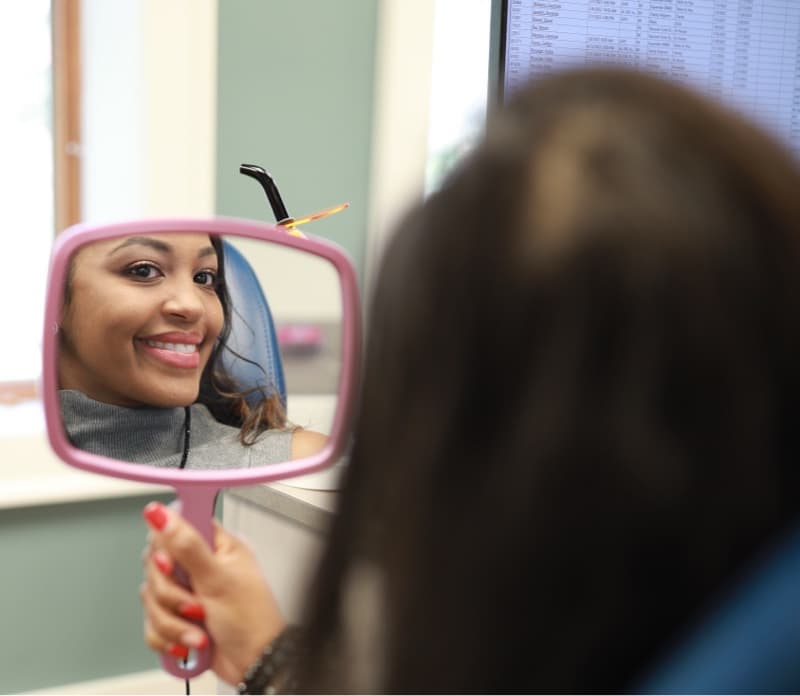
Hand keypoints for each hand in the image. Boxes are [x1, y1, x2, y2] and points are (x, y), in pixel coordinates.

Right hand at [140, 501, 285, 684]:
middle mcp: (200, 566)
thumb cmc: (251, 619)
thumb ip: (187, 546)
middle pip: (157, 566)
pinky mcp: (178, 618)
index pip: (177, 528)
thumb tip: (161, 514)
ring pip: (152, 598)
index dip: (166, 546)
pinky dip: (168, 637)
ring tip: (199, 625)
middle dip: (171, 594)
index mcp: (216, 546)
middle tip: (195, 603)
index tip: (171, 565)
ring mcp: (188, 592)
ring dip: (173, 621)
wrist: (253, 663)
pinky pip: (153, 623)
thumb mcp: (218, 579)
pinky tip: (190, 640)